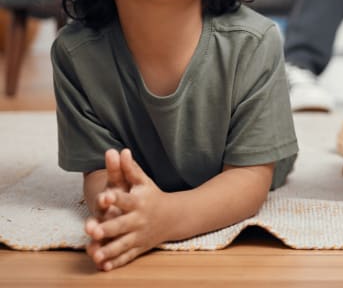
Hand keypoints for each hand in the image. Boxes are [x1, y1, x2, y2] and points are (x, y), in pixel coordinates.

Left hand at [85, 149, 170, 270]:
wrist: (173, 216)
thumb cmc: (152, 195)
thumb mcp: (143, 181)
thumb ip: (130, 169)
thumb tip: (122, 150)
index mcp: (138, 201)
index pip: (125, 199)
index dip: (114, 198)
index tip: (104, 197)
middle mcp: (138, 219)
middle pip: (121, 225)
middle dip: (108, 228)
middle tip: (94, 231)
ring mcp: (138, 235)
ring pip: (122, 245)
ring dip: (109, 250)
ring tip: (96, 255)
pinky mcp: (138, 248)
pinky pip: (126, 257)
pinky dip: (116, 263)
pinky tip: (103, 267)